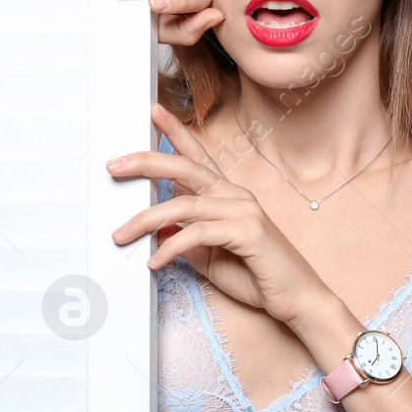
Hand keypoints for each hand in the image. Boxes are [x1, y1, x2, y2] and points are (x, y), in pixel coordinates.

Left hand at [107, 102, 330, 325]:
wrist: (298, 300)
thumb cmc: (258, 277)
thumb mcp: (210, 256)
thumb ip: (185, 240)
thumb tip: (157, 230)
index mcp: (229, 196)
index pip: (198, 157)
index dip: (176, 132)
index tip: (154, 112)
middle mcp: (236, 196)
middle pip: (186, 168)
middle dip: (147, 162)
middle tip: (114, 165)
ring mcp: (244, 211)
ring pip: (185, 204)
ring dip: (146, 219)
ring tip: (121, 234)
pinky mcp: (248, 232)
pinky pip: (198, 233)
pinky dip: (171, 247)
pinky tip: (156, 262)